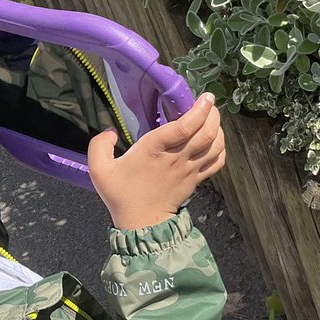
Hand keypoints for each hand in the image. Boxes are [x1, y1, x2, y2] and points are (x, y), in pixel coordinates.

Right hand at [88, 93, 225, 229]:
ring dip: (218, 128)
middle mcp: (176, 158)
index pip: (183, 127)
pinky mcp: (195, 179)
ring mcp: (188, 170)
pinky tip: (216, 139)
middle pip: (205, 133)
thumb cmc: (120, 194)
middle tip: (209, 102)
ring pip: (214, 146)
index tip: (204, 97)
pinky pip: (216, 162)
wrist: (140, 223)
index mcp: (153, 150)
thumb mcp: (99, 169)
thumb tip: (109, 131)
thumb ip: (99, 145)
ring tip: (213, 117)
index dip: (199, 110)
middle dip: (213, 114)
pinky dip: (221, 148)